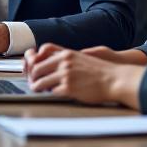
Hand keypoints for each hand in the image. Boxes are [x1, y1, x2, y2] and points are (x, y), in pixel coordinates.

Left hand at [25, 43, 143, 106]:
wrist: (115, 80)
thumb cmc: (100, 71)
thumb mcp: (82, 57)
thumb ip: (67, 57)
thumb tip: (51, 61)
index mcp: (67, 53)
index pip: (41, 52)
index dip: (33, 58)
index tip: (31, 65)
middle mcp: (64, 62)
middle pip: (36, 67)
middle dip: (31, 76)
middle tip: (32, 81)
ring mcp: (66, 75)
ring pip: (40, 81)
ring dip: (36, 87)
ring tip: (37, 89)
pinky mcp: (69, 88)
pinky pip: (51, 92)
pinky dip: (48, 94)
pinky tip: (51, 94)